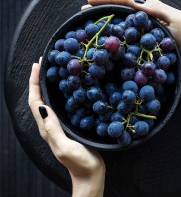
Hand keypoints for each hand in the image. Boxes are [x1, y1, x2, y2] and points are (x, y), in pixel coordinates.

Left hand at [28, 59, 104, 196]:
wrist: (89, 173)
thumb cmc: (79, 162)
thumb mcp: (65, 147)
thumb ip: (53, 129)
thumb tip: (43, 106)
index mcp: (46, 128)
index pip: (35, 101)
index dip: (34, 83)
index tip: (37, 66)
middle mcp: (49, 125)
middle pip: (38, 99)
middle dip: (38, 80)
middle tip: (44, 63)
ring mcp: (58, 125)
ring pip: (48, 101)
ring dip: (46, 86)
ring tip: (52, 71)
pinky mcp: (68, 126)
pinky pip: (59, 106)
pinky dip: (58, 95)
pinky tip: (67, 89)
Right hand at [82, 0, 180, 73]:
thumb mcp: (176, 19)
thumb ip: (158, 10)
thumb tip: (136, 4)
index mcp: (152, 9)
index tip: (90, 2)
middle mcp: (145, 18)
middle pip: (120, 9)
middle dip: (102, 8)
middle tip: (84, 13)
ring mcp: (144, 31)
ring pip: (122, 23)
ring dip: (105, 21)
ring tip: (90, 25)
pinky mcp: (144, 44)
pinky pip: (127, 38)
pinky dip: (115, 37)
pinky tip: (108, 41)